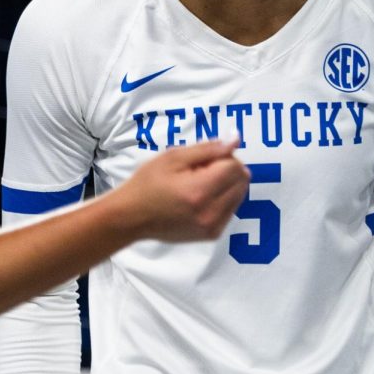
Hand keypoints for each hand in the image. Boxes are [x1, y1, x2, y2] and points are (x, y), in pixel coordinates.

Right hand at [112, 137, 249, 241]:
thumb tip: (235, 139)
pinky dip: (222, 199)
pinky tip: (200, 198)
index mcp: (199, 191)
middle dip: (228, 169)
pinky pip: (231, 209)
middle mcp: (211, 212)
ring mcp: (212, 226)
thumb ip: (208, 148)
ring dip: (227, 184)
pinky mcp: (212, 234)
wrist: (132, 216)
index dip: (223, 156)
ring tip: (200, 184)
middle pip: (241, 181)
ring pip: (239, 195)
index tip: (204, 158)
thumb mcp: (173, 157)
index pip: (234, 167)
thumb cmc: (148, 183)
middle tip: (201, 169)